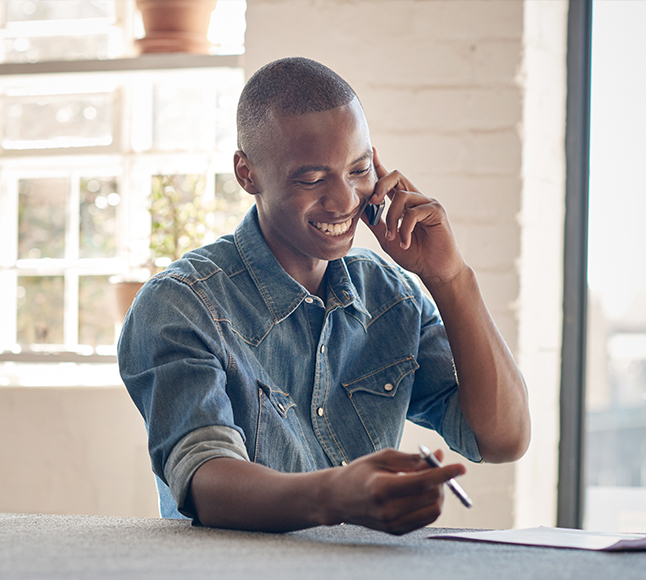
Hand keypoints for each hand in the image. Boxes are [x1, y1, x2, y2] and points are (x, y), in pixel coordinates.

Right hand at [325, 448, 465, 534]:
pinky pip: (426, 518)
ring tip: (428, 479)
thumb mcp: (383, 457)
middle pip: (431, 496)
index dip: (445, 473)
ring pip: (433, 510)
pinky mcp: (396, 531)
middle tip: (436, 466)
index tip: (462, 467)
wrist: (338, 498)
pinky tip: (421, 492)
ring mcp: (392, 524)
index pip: (422, 482)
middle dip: (441, 480)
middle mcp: (388, 510)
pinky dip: (431, 504)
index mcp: (381, 488)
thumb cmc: (360, 472)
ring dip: (439, 493)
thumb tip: (440, 455)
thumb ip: (413, 458)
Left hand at [361, 150, 467, 285]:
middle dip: (380, 184)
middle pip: (396, 176)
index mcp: (404, 203)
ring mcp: (428, 203)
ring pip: (401, 197)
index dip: (380, 166)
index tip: (371, 151)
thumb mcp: (387, 238)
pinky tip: (405, 243)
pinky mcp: (437, 211)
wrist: (434, 270)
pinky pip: (413, 212)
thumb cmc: (414, 254)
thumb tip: (359, 209)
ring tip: (392, 237)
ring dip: (391, 219)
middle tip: (372, 201)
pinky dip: (405, 229)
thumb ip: (375, 223)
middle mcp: (416, 199)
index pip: (391, 181)